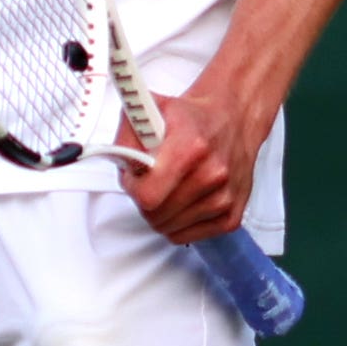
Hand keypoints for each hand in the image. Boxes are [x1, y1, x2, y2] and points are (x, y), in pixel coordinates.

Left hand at [118, 88, 262, 245]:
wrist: (231, 119)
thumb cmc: (193, 118)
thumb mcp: (153, 109)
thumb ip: (127, 135)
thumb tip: (115, 158)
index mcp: (191, 146)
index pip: (148, 195)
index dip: (134, 187)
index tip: (135, 176)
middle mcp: (213, 173)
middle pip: (156, 215)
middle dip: (145, 199)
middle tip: (151, 179)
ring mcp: (224, 197)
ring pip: (169, 229)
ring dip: (161, 211)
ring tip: (169, 185)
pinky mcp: (232, 215)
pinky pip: (186, 236)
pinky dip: (179, 222)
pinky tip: (183, 198)